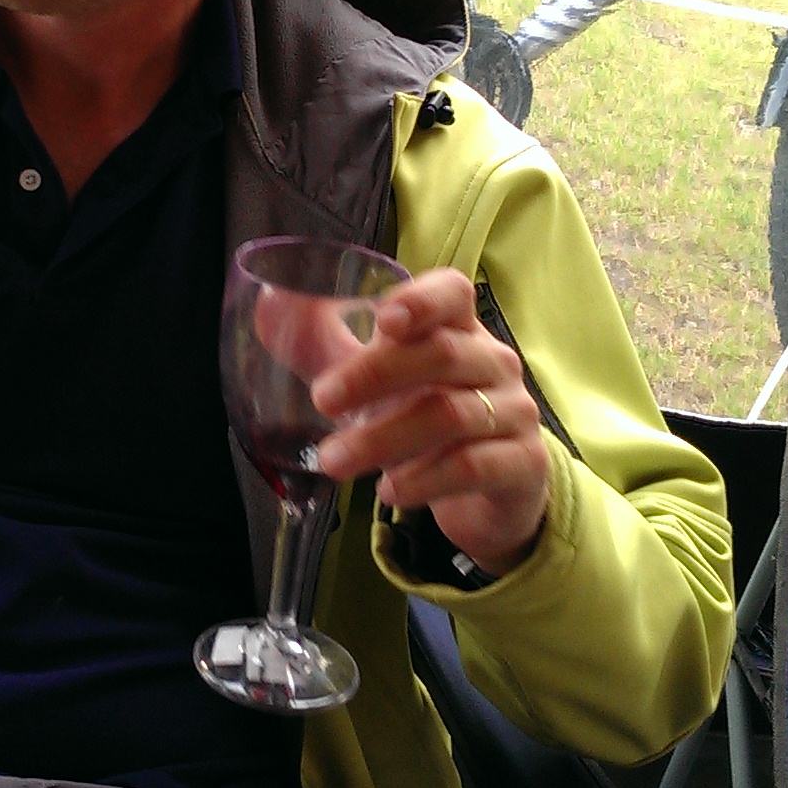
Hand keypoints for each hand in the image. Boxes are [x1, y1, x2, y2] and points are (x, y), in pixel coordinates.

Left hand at [310, 269, 549, 576]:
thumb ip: (324, 346)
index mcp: (458, 329)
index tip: (384, 319)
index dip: (422, 300)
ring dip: (384, 439)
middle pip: (442, 354)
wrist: (491, 488)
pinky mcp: (522, 462)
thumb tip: (266, 308)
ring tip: (334, 463)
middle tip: (322, 401)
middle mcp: (492, 362)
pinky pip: (473, 466)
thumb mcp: (376, 380)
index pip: (452, 294)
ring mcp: (514, 411)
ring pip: (451, 415)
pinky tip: (390, 492)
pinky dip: (425, 480)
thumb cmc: (425, 415)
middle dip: (375, 376)